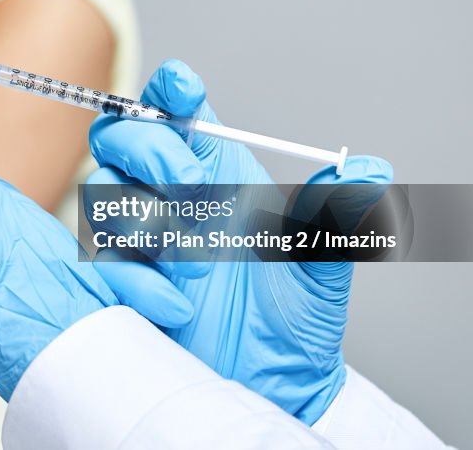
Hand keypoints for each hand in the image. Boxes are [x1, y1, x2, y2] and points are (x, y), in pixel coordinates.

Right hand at [87, 60, 392, 423]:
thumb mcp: (321, 265)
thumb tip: (370, 171)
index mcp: (215, 173)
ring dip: (145, 218)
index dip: (171, 92)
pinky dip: (136, 278)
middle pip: (122, 137)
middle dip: (151, 150)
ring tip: (196, 262)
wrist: (269, 384)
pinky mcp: (119, 277)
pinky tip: (178, 304)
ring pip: (103, 190)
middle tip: (189, 181)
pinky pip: (102, 257)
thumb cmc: (293, 319)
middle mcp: (169, 195)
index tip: (184, 88)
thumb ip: (336, 216)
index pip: (177, 112)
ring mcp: (138, 235)